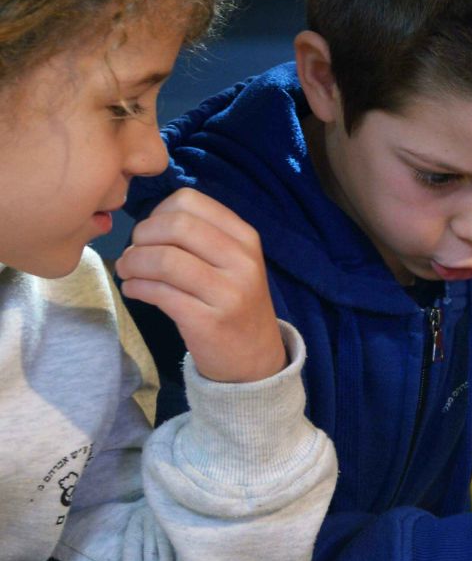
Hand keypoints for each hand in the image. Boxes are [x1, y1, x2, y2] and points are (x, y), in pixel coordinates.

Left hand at [116, 188, 285, 382]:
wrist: (255, 359)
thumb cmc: (234, 303)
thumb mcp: (233, 262)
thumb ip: (203, 236)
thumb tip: (147, 222)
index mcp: (245, 238)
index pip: (190, 202)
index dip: (158, 212)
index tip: (151, 234)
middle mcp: (241, 260)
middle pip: (175, 226)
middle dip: (141, 236)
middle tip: (133, 253)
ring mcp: (228, 292)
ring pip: (164, 259)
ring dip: (133, 263)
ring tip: (128, 272)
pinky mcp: (208, 321)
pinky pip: (159, 293)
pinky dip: (136, 287)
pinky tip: (134, 290)